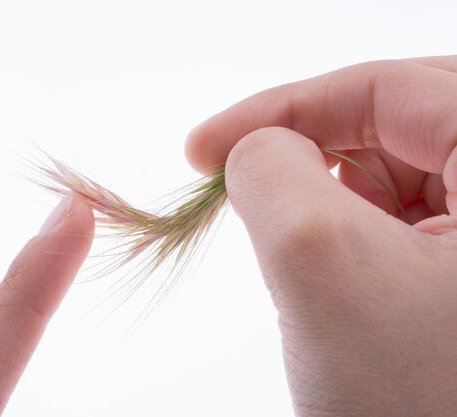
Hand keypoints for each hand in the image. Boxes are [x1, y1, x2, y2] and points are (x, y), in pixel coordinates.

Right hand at [185, 56, 456, 415]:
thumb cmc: (412, 398)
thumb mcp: (320, 263)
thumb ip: (270, 171)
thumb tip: (254, 148)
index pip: (385, 87)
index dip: (279, 106)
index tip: (198, 149)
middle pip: (395, 121)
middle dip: (308, 147)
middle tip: (241, 178)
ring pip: (395, 169)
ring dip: (329, 195)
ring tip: (303, 254)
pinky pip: (402, 214)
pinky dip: (349, 227)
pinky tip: (335, 271)